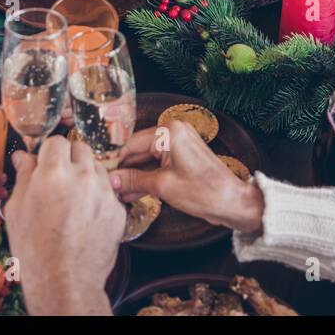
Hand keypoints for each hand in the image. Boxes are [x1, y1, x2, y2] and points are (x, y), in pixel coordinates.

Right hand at [4, 137, 121, 315]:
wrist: (64, 280)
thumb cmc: (35, 248)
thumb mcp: (18, 209)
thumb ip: (24, 177)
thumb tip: (24, 156)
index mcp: (53, 173)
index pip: (56, 141)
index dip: (49, 151)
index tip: (46, 162)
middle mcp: (82, 176)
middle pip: (81, 148)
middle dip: (70, 158)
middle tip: (60, 178)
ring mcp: (103, 192)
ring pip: (97, 168)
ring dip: (86, 175)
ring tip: (73, 198)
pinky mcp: (118, 209)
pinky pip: (109, 191)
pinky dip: (99, 197)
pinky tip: (86, 215)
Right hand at [109, 122, 263, 234]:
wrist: (232, 202)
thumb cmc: (203, 191)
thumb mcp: (162, 186)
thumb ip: (133, 180)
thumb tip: (112, 181)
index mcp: (170, 132)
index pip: (132, 144)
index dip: (115, 161)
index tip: (101, 175)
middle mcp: (174, 132)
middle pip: (139, 150)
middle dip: (124, 170)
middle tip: (108, 186)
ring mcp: (179, 144)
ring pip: (147, 158)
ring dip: (134, 175)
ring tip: (118, 193)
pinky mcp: (183, 156)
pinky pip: (158, 163)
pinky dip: (147, 176)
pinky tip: (133, 192)